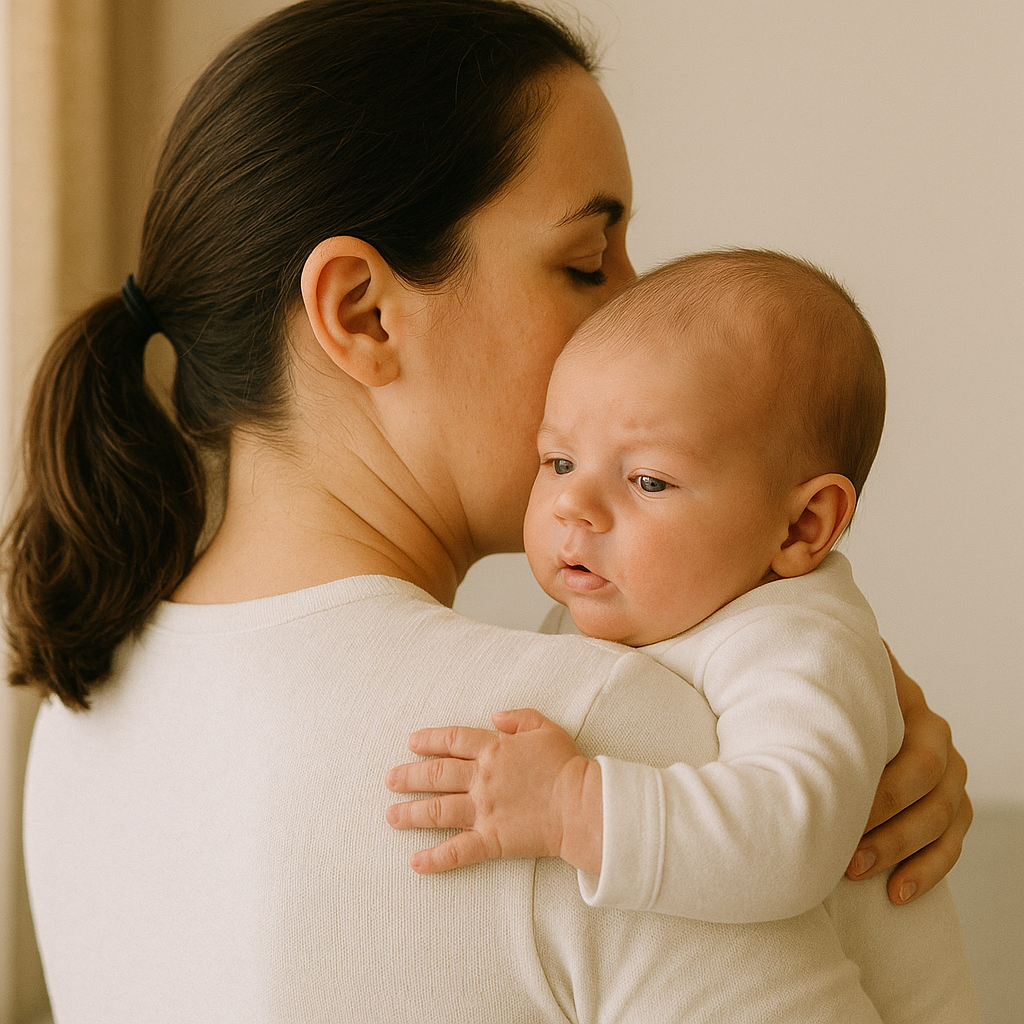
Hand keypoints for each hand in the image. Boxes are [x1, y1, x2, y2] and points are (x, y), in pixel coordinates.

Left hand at [385, 708, 602, 874]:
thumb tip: (494, 718)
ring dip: (411, 814)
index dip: (430, 740)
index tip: (412, 743)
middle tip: (390, 780)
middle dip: (409, 777)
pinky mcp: (491, 840)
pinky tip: (415, 863)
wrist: (581, 806)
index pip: (452, 741)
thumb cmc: (567, 766)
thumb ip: (518, 718)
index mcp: (494, 749)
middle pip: (436, 775)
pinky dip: (435, 859)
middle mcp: (482, 779)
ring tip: (391, 817)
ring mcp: (484, 810)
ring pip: (438, 811)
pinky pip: (457, 851)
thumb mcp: (545, 728)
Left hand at [846, 644, 971, 903]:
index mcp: (911, 706)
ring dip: (899, 851)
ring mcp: (949, 781)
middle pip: (930, 788)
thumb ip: (820, 662)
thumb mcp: (824, 673)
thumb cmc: (822, 695)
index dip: (881, 786)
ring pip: (942, 823)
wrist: (836, 709)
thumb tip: (803, 637)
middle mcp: (938, 741)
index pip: (915, 751)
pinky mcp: (949, 814)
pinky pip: (949, 848)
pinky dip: (926, 873)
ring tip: (854, 870)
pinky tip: (895, 894)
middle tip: (841, 847)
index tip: (836, 806)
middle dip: (886, 823)